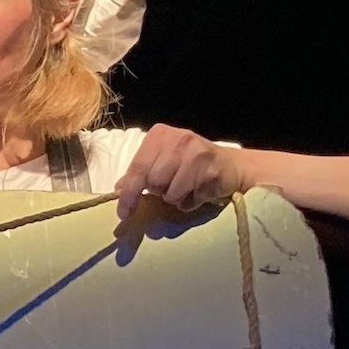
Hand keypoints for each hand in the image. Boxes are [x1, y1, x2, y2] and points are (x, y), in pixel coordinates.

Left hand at [114, 124, 247, 231]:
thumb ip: (140, 172)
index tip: (123, 213)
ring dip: (176, 197)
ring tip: (187, 187)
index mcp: (159, 135)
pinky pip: (190, 199)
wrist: (230, 166)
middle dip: (160, 191)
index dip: (128, 194)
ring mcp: (197, 153)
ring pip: (171, 193)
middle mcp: (178, 139)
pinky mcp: (212, 170)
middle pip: (154, 182)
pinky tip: (199, 190)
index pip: (137, 168)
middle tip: (171, 185)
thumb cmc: (190, 164)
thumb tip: (118, 189)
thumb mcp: (162, 161)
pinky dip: (191, 202)